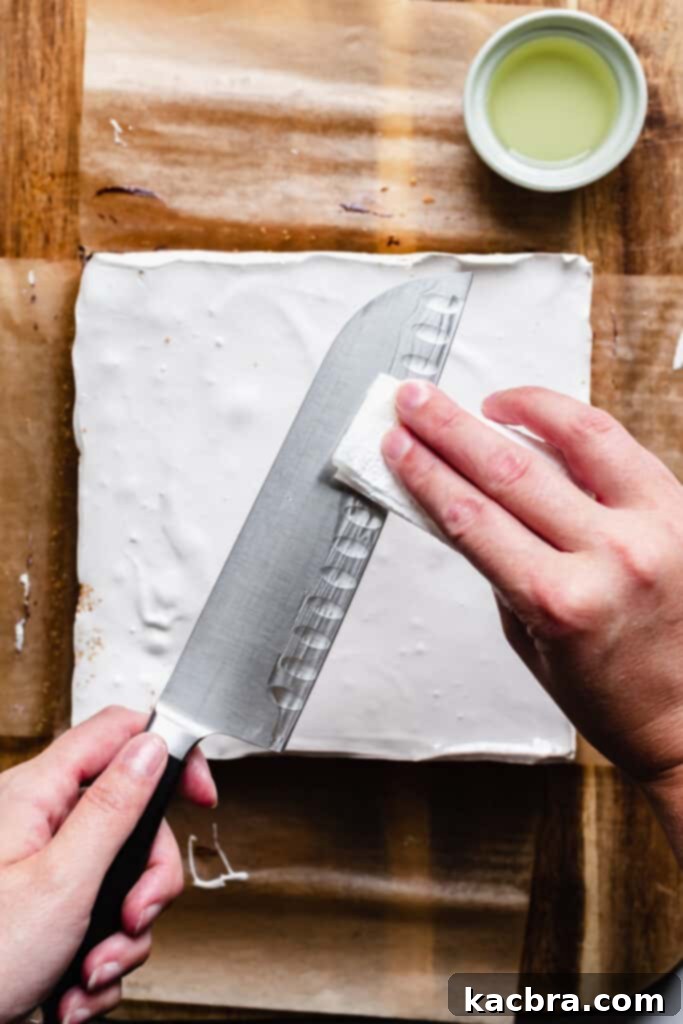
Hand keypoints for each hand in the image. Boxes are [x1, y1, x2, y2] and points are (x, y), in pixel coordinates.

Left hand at [0, 706, 215, 1023]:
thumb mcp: (60, 883)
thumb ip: (113, 808)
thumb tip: (152, 747)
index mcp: (37, 794)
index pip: (118, 733)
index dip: (166, 753)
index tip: (201, 796)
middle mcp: (39, 822)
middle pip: (132, 821)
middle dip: (146, 883)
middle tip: (132, 920)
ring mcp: (42, 867)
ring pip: (121, 880)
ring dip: (119, 939)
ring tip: (87, 976)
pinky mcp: (45, 909)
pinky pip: (99, 920)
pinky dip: (97, 962)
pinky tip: (70, 993)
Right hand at [383, 381, 682, 857]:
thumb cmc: (610, 691)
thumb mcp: (529, 635)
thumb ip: (496, 562)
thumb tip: (456, 499)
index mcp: (560, 601)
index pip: (472, 517)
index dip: (425, 473)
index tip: (398, 447)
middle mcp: (610, 557)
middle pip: (508, 471)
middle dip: (449, 430)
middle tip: (415, 402)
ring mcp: (653, 527)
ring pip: (575, 438)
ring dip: (516, 407)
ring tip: (480, 401)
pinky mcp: (679, 509)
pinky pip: (619, 446)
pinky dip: (573, 422)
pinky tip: (540, 416)